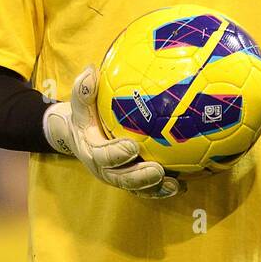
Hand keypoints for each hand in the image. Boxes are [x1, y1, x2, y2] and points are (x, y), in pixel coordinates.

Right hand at [42, 65, 183, 197]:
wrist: (79, 136)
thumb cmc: (84, 115)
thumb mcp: (80, 103)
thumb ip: (83, 90)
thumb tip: (90, 71)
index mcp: (90, 149)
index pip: (102, 155)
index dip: (116, 153)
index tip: (132, 146)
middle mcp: (103, 168)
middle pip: (121, 178)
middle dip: (139, 177)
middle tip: (157, 171)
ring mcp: (117, 177)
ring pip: (135, 188)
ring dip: (154, 189)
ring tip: (174, 185)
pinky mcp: (129, 182)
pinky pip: (146, 190)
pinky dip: (162, 190)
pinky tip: (182, 186)